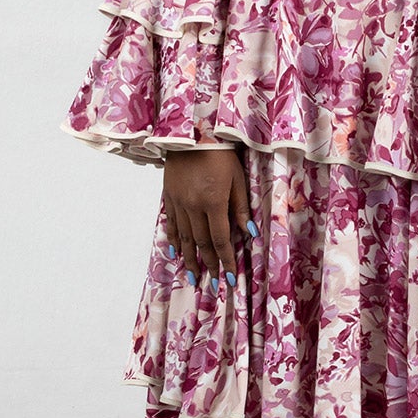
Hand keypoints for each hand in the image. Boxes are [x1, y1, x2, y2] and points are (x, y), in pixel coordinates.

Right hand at [162, 146, 252, 293]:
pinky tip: (177, 254)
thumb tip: (249, 234)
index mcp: (213, 202)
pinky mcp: (169, 197)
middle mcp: (193, 207)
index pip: (220, 240)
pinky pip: (172, 225)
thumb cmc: (220, 154)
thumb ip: (240, 208)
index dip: (226, 261)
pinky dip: (175, 242)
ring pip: (184, 239)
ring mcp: (178, 203)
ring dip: (190, 260)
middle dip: (209, 266)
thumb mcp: (237, 179)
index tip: (230, 278)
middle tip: (215, 285)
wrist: (192, 133)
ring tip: (194, 277)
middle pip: (202, 244)